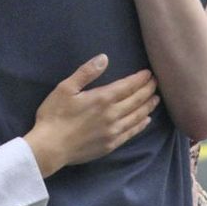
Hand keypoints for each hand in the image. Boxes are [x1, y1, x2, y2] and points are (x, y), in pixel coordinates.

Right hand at [23, 54, 158, 176]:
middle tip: (156, 83)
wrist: (50, 147)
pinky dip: (141, 125)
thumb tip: (104, 58)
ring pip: (137, 116)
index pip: (128, 86)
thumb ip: (86, 73)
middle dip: (147, 90)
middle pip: (136, 100)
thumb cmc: (54, 115)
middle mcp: (112, 114)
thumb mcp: (65, 88)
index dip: (140, 79)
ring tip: (156, 99)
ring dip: (148, 106)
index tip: (149, 73)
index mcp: (102, 98)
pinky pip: (131, 133)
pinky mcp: (111, 145)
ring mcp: (113, 131)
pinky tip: (146, 120)